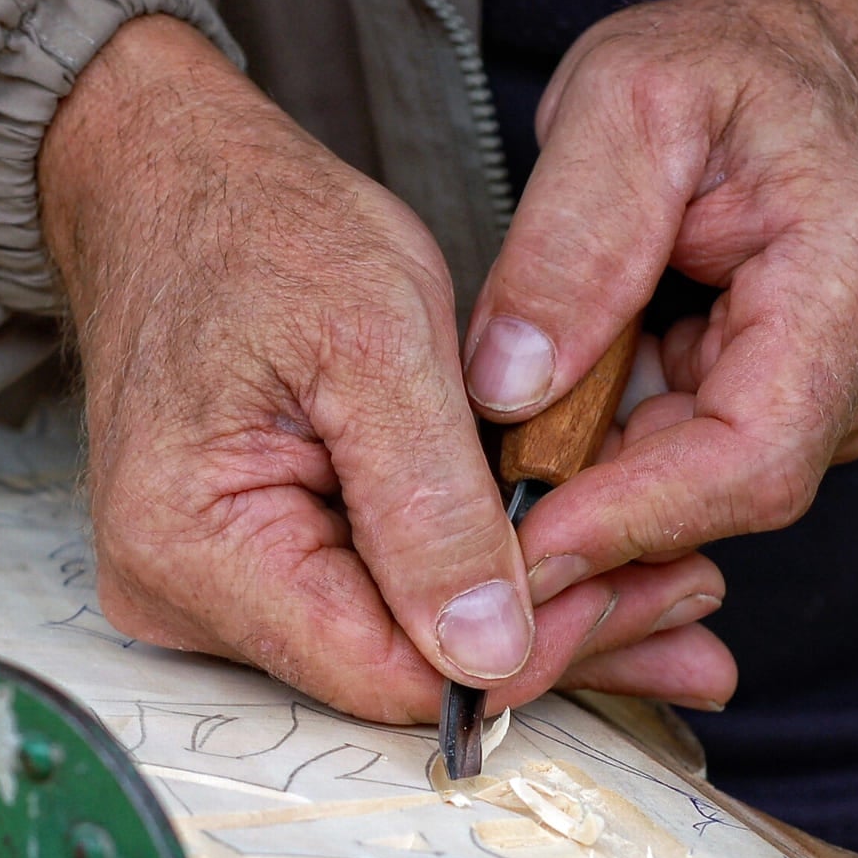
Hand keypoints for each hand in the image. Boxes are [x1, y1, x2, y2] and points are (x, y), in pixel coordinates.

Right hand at [39, 17, 727, 722]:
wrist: (172, 186)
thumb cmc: (257, 228)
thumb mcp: (375, 339)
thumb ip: (431, 508)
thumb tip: (487, 653)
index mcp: (190, 543)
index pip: (382, 672)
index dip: (523, 653)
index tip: (639, 591)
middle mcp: (177, 590)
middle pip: (392, 672)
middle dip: (547, 640)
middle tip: (685, 608)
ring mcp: (202, 584)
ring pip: (392, 645)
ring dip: (525, 619)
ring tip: (657, 589)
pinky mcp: (238, 564)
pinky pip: (368, 603)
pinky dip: (469, 583)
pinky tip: (565, 565)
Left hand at [465, 0, 857, 683]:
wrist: (798, 62)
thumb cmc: (723, 69)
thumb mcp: (628, 103)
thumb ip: (574, 242)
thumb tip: (511, 384)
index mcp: (845, 284)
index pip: (750, 459)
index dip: (628, 521)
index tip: (515, 546)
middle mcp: (853, 367)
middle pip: (716, 505)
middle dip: (587, 541)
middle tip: (463, 571)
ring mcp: (817, 399)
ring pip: (686, 502)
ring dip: (580, 514)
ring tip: (471, 523)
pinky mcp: (765, 408)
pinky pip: (670, 469)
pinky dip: (590, 478)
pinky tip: (516, 481)